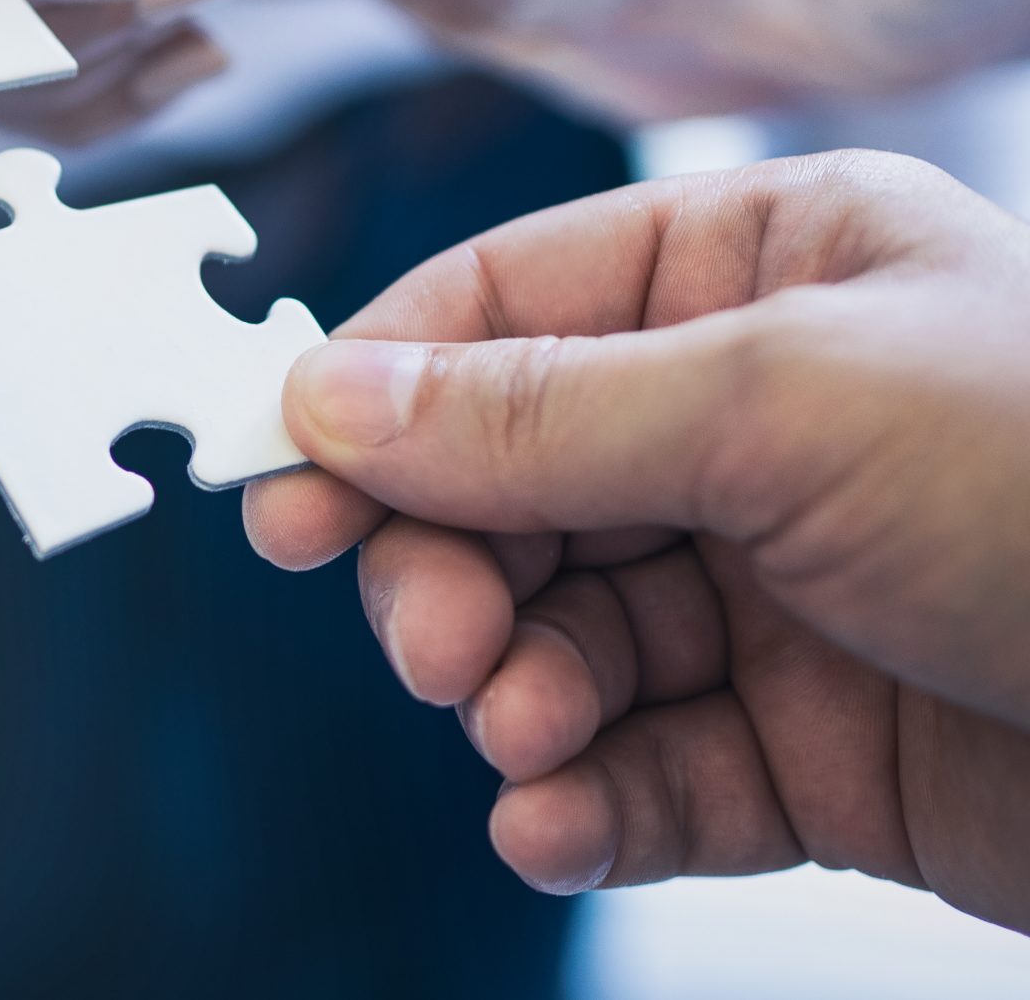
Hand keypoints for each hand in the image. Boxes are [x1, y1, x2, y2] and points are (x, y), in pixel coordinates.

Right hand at [244, 150, 1029, 930]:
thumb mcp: (781, 403)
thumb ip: (532, 409)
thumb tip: (321, 394)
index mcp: (756, 271)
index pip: (498, 310)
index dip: (374, 398)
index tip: (281, 497)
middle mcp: (753, 420)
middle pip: (505, 485)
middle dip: (451, 568)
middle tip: (437, 642)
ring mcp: (776, 584)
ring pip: (559, 633)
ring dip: (516, 692)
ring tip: (525, 735)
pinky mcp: (810, 744)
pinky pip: (642, 765)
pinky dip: (580, 797)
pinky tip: (553, 820)